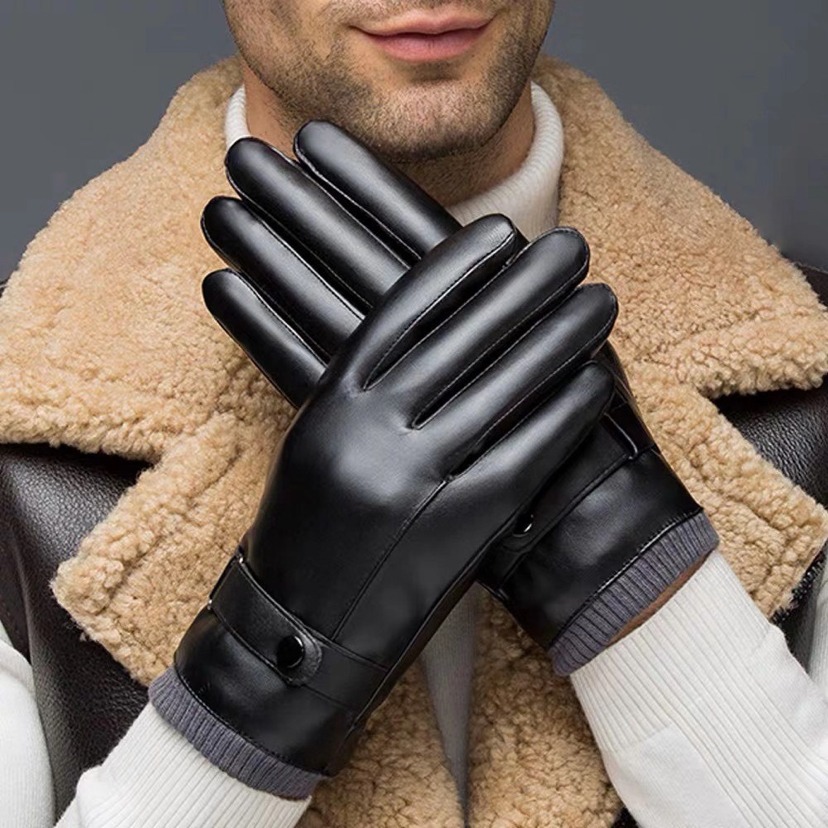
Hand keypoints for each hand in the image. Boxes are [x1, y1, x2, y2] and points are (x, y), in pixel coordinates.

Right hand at [158, 214, 615, 794]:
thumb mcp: (315, 442)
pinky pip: (526, 453)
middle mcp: (372, 427)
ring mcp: (417, 476)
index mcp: (331, 400)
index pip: (404, 310)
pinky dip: (566, 412)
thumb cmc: (304, 532)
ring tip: (599, 300)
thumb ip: (363, 389)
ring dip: (561, 337)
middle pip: (465, 335)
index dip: (460, 265)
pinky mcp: (458, 525)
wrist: (295, 632)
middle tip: (572, 246)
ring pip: (504, 386)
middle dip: (527, 283)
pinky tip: (596, 381)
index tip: (504, 231)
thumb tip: (431, 332)